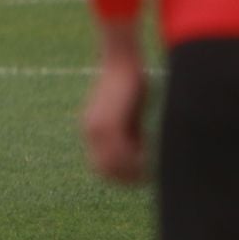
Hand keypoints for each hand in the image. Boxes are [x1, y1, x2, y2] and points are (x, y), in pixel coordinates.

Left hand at [82, 22, 147, 183]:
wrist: (121, 61)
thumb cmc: (131, 83)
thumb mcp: (130, 114)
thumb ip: (131, 133)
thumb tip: (141, 153)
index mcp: (92, 130)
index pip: (101, 167)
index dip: (121, 175)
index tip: (141, 175)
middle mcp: (90, 132)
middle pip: (105, 171)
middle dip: (127, 177)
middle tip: (147, 176)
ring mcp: (96, 129)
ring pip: (112, 165)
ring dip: (132, 171)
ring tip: (150, 168)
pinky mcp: (107, 123)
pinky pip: (120, 153)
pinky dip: (135, 160)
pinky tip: (149, 158)